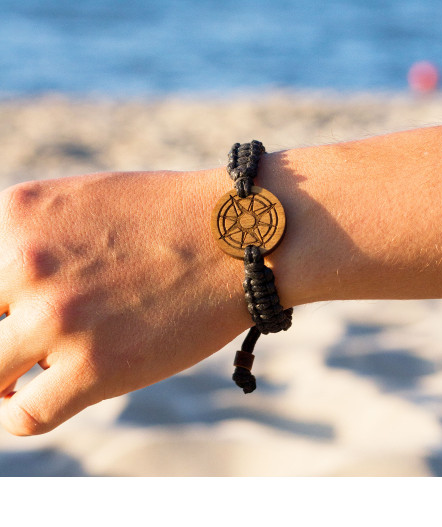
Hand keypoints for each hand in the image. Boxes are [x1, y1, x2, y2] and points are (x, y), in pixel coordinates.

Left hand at [0, 169, 250, 434]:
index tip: (8, 312)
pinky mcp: (93, 367)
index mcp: (14, 215)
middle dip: (1, 331)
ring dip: (4, 376)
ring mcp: (55, 318)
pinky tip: (40, 395)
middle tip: (20, 340)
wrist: (240, 232)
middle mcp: (22, 264)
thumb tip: (9, 291)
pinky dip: (19, 412)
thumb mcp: (85, 203)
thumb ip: (33, 240)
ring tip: (25, 373)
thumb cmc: (172, 214)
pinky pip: (23, 415)